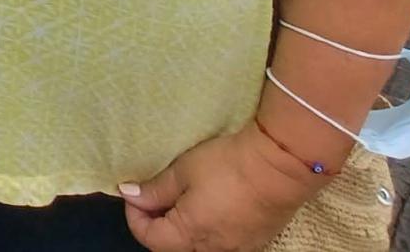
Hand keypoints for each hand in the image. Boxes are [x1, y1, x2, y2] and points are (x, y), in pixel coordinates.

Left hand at [121, 125, 320, 250]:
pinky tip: (209, 207)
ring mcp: (238, 248)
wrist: (280, 167)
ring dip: (182, 228)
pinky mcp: (256, 242)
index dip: (135, 217)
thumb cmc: (226, 165)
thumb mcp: (183, 171)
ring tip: (181, 199)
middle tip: (156, 195)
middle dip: (157, 224)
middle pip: (172, 247)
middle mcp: (213, 249)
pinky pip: (221, 244)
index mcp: (190, 234)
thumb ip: (155, 189)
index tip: (135, 193)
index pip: (150, 238)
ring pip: (198, 247)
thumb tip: (129, 195)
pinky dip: (206, 230)